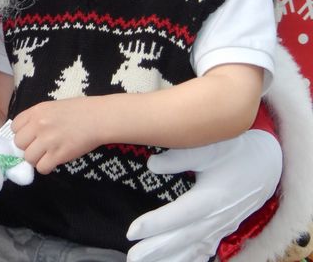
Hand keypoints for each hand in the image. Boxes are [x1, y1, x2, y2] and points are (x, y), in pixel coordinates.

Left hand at [11, 98, 103, 173]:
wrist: (99, 118)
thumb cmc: (79, 110)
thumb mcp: (52, 107)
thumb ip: (37, 118)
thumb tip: (27, 133)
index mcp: (36, 111)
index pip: (14, 127)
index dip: (22, 133)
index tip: (31, 136)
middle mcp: (38, 125)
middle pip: (19, 144)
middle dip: (27, 147)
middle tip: (40, 147)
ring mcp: (48, 140)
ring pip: (28, 158)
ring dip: (36, 159)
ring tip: (47, 155)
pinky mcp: (58, 155)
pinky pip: (41, 168)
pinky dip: (46, 167)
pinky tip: (54, 161)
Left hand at [126, 129, 281, 261]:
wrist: (266, 165)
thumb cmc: (234, 152)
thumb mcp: (209, 148)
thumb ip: (180, 157)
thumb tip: (152, 165)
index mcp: (211, 197)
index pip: (179, 214)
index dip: (156, 224)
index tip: (132, 231)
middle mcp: (216, 217)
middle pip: (183, 238)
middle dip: (156, 249)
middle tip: (132, 257)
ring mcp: (221, 227)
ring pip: (192, 249)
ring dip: (169, 259)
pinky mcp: (223, 230)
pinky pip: (204, 251)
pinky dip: (189, 260)